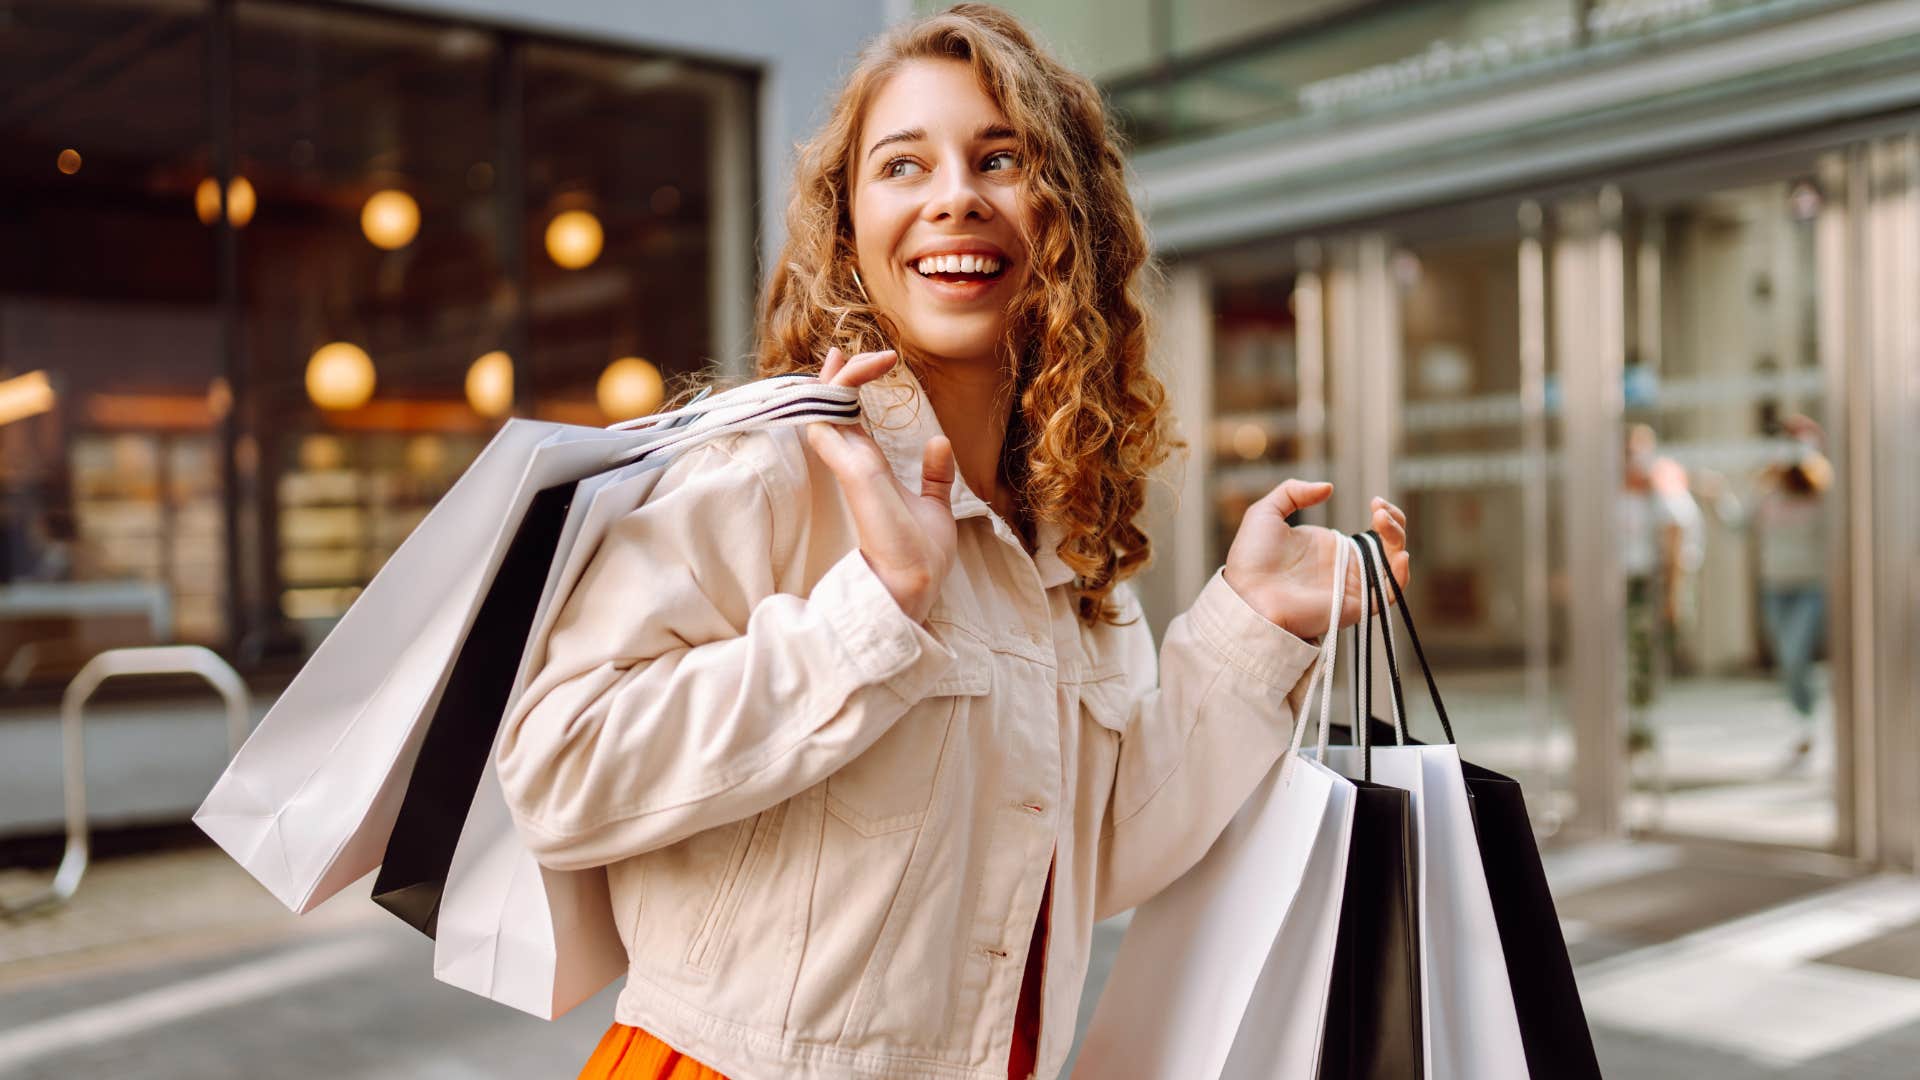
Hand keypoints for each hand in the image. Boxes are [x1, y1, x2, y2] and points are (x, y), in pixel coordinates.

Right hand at [803, 347, 956, 622]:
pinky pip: (830, 427)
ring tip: (843, 355)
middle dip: (838, 375)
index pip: (851, 419)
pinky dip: (832, 401)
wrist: (915, 584)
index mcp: (871, 470)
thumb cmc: (920, 556)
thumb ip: (934, 475)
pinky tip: (837, 381)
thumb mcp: (936, 507)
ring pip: (828, 410)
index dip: (851, 388)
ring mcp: (851, 470)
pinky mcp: (854, 475)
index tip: (868, 362)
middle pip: (833, 409)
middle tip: (839, 349)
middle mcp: (856, 466)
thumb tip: (940, 442)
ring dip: (837, 380)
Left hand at [1221, 481, 1409, 641]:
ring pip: (1393, 566)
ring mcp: (1352, 586)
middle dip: (1395, 522)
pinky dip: (1401, 576)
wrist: (1245, 594)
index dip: (1384, 514)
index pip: (1372, 532)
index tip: (1376, 501)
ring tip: (1382, 519)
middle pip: (1389, 546)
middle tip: (1380, 509)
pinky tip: (1399, 554)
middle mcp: (1346, 567)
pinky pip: (1389, 595)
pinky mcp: (1354, 605)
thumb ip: (1293, 492)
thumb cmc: (1250, 559)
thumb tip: (1328, 488)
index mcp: (1331, 548)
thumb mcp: (1266, 512)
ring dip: (1398, 540)